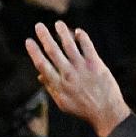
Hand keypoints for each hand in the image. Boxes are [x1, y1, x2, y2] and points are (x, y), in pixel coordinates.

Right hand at [25, 21, 129, 136]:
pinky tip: (77, 31)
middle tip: (39, 26)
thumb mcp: (63, 103)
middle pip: (53, 52)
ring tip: (58, 23)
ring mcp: (83, 68)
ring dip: (62, 33)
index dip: (34, 51)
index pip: (42, 64)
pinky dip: (82, 37)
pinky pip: (87, 46)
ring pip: (70, 45)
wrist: (106, 113)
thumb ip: (51, 88)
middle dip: (45, 37)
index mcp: (59, 85)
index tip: (28, 41)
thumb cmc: (83, 109)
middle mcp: (69, 74)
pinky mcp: (96, 64)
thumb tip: (40, 75)